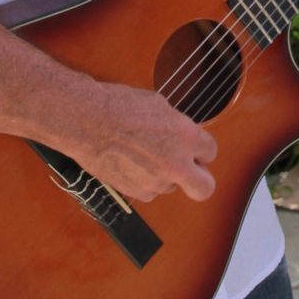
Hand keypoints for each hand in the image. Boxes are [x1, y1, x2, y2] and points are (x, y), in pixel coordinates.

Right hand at [71, 83, 217, 203]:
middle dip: (200, 179)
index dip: (200, 149)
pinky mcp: (137, 192)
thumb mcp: (159, 106)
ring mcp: (156, 181)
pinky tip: (131, 163)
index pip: (210, 151)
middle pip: (205, 187)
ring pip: (172, 187)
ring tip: (144, 156)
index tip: (193, 148)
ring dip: (165, 176)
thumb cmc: (119, 106)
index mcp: (187, 137)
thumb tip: (183, 136)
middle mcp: (176, 163)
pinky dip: (144, 181)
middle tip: (189, 170)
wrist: (88, 121)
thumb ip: (178, 127)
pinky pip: (150, 191)